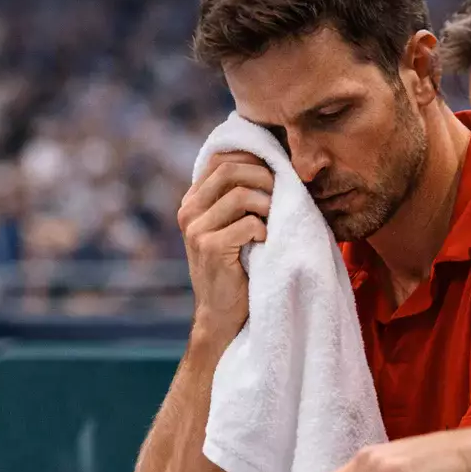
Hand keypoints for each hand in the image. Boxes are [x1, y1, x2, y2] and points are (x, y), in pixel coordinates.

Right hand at [178, 151, 272, 342]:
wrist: (221, 313)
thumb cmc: (236, 267)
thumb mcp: (230, 226)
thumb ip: (236, 197)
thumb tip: (269, 161)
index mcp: (192, 201)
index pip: (219, 159)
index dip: (251, 157)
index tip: (275, 170)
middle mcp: (188, 211)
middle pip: (229, 170)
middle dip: (264, 176)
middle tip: (282, 193)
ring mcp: (196, 230)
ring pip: (241, 195)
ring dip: (268, 205)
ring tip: (274, 221)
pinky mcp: (210, 248)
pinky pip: (248, 224)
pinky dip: (264, 230)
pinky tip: (265, 242)